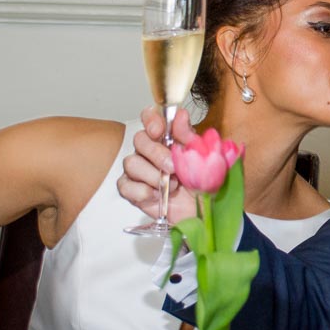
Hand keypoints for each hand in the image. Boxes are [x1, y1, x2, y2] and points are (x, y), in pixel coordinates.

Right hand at [117, 106, 198, 223]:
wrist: (201, 213)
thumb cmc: (202, 184)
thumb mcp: (204, 158)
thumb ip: (189, 137)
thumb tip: (180, 116)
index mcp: (167, 138)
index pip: (150, 118)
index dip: (150, 120)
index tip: (158, 130)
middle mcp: (150, 151)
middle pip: (140, 140)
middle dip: (156, 153)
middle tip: (172, 167)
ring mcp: (139, 171)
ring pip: (131, 162)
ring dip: (152, 175)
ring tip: (171, 185)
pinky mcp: (133, 191)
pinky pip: (125, 186)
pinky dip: (142, 191)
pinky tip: (157, 195)